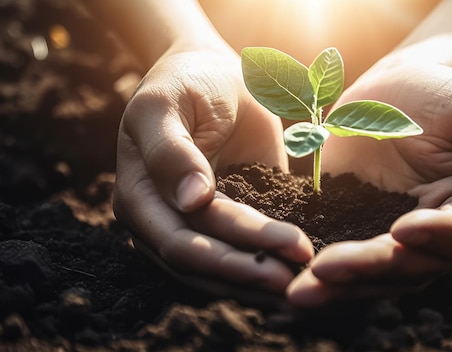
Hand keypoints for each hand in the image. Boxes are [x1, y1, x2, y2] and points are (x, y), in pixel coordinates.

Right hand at [113, 48, 313, 295]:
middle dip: (251, 273)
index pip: (181, 244)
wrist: (212, 71)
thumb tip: (190, 202)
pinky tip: (299, 267)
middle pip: (206, 263)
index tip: (278, 261)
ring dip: (262, 277)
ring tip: (304, 281)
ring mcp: (199, 223)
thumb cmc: (183, 82)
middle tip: (298, 280)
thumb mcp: (165, 105)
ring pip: (227, 265)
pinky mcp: (231, 217)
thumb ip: (170, 151)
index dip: (227, 259)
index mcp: (139, 198)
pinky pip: (249, 246)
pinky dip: (271, 258)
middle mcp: (165, 220)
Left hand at [287, 54, 451, 305]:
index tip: (403, 230)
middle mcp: (437, 237)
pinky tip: (294, 281)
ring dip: (339, 284)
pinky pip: (342, 255)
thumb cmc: (449, 96)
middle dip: (369, 268)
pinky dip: (322, 273)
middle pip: (410, 265)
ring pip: (374, 272)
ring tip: (300, 292)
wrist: (401, 86)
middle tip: (327, 270)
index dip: (435, 236)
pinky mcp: (357, 227)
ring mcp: (393, 236)